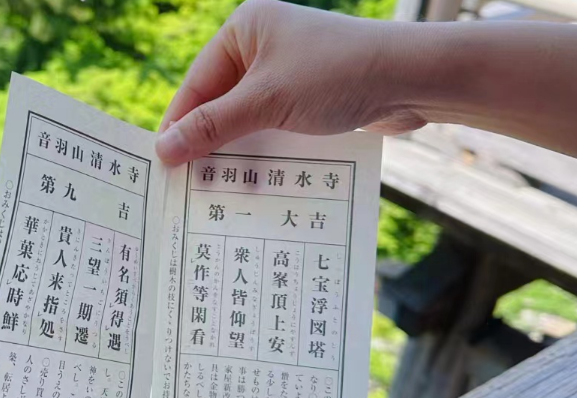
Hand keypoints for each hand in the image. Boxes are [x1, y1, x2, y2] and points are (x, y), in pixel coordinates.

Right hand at [155, 0, 424, 164]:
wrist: (413, 80)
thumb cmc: (336, 76)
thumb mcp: (266, 102)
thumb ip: (212, 126)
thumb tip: (163, 149)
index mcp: (245, 29)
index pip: (197, 84)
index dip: (179, 125)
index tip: (163, 164)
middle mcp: (263, 46)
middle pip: (220, 103)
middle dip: (207, 143)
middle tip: (186, 184)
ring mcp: (288, 72)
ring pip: (247, 119)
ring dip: (235, 152)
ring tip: (215, 190)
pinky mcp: (309, 98)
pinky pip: (273, 128)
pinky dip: (263, 152)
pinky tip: (252, 181)